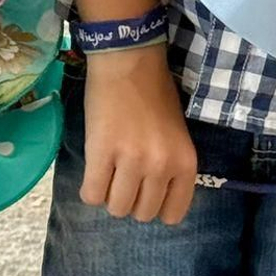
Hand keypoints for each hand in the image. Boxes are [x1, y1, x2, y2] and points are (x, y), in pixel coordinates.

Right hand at [81, 44, 198, 223]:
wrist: (129, 60)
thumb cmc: (155, 92)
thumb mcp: (177, 135)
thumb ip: (170, 166)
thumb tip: (151, 195)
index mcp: (185, 163)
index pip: (172, 215)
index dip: (155, 206)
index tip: (145, 192)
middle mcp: (162, 166)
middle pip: (141, 214)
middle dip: (130, 200)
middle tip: (124, 177)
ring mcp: (132, 161)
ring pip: (117, 208)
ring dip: (110, 195)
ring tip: (108, 173)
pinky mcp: (102, 152)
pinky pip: (92, 194)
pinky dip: (90, 189)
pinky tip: (93, 172)